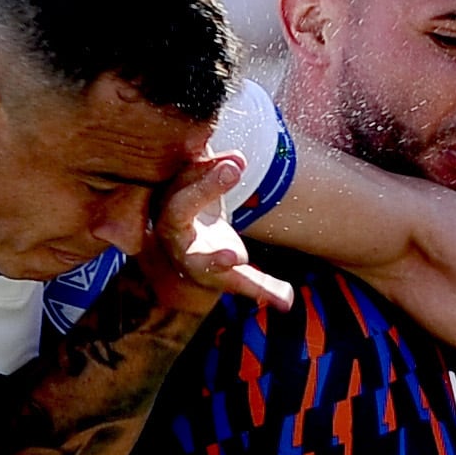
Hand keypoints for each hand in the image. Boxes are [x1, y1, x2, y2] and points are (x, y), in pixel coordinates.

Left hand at [148, 148, 294, 314]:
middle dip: (206, 191)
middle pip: (179, 210)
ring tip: (238, 162)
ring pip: (180, 181)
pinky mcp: (171, 180)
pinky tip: (229, 151)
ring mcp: (167, 202)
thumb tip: (288, 303)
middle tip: (234, 172)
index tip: (235, 258)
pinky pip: (182, 164)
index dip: (217, 261)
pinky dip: (204, 155)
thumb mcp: (236, 276)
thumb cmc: (213, 259)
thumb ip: (261, 287)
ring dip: (208, 169)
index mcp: (191, 261)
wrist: (187, 236)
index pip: (200, 261)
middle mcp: (172, 231)